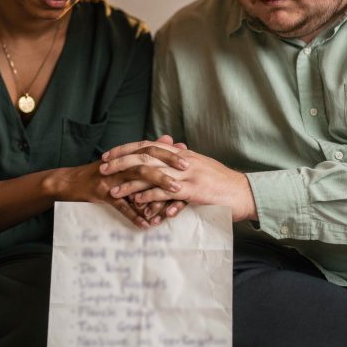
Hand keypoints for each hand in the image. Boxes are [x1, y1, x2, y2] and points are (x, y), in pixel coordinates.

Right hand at [47, 135, 187, 228]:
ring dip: (155, 188)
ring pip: (135, 180)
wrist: (70, 183)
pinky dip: (133, 215)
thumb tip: (170, 138)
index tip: (188, 158)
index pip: (150, 149)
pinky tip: (146, 224)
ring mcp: (110, 178)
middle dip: (166, 167)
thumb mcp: (124, 160)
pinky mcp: (101, 194)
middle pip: (145, 161)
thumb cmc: (101, 172)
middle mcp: (119, 164)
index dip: (169, 154)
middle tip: (185, 173)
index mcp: (126, 155)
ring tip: (172, 195)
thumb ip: (148, 150)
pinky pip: (120, 206)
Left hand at [101, 138, 256, 221]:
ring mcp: (188, 175)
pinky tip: (136, 201)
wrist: (244, 192)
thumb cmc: (222, 184)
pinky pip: (167, 191)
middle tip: (101, 168)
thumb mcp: (200, 169)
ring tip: (112, 190)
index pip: (148, 145)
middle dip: (121, 162)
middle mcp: (182, 160)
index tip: (108, 154)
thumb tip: (166, 165)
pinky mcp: (194, 191)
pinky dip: (150, 195)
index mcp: (182, 154)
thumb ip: (181, 166)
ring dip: (129, 182)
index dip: (126, 149)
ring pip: (152, 173)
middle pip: (145, 156)